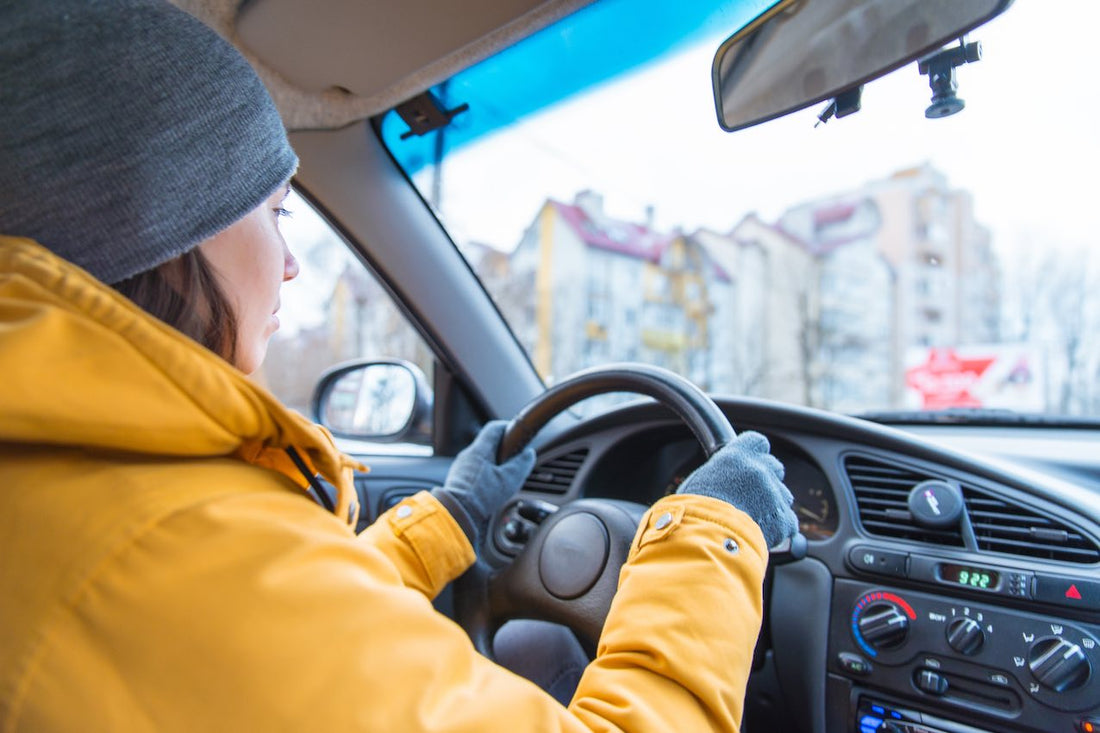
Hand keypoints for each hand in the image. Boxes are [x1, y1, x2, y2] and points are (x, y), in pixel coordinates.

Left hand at [433, 420, 535, 547]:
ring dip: (492, 463)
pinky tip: (490, 487)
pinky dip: (484, 474)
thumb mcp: (509, 479)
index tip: (518, 434)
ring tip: (503, 476)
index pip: (494, 428)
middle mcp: (467, 455)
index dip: (508, 427)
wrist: (458, 513)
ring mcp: (460, 467)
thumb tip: (529, 454)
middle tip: (514, 458)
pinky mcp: (457, 480)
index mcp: (479, 450)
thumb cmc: (482, 496)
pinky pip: (473, 471)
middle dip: (502, 449)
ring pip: (480, 459)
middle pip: (487, 444)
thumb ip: (521, 464)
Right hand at [676, 431, 797, 547]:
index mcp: (737, 456)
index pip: (758, 442)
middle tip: (752, 495)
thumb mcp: (701, 481)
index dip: (756, 453)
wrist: (707, 538)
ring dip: (773, 505)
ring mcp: (774, 494)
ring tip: (753, 519)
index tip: (751, 463)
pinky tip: (761, 533)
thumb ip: (721, 473)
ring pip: (784, 495)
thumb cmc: (695, 512)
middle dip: (768, 479)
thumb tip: (722, 479)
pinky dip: (779, 529)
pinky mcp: (784, 518)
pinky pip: (788, 521)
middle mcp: (759, 470)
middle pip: (775, 467)